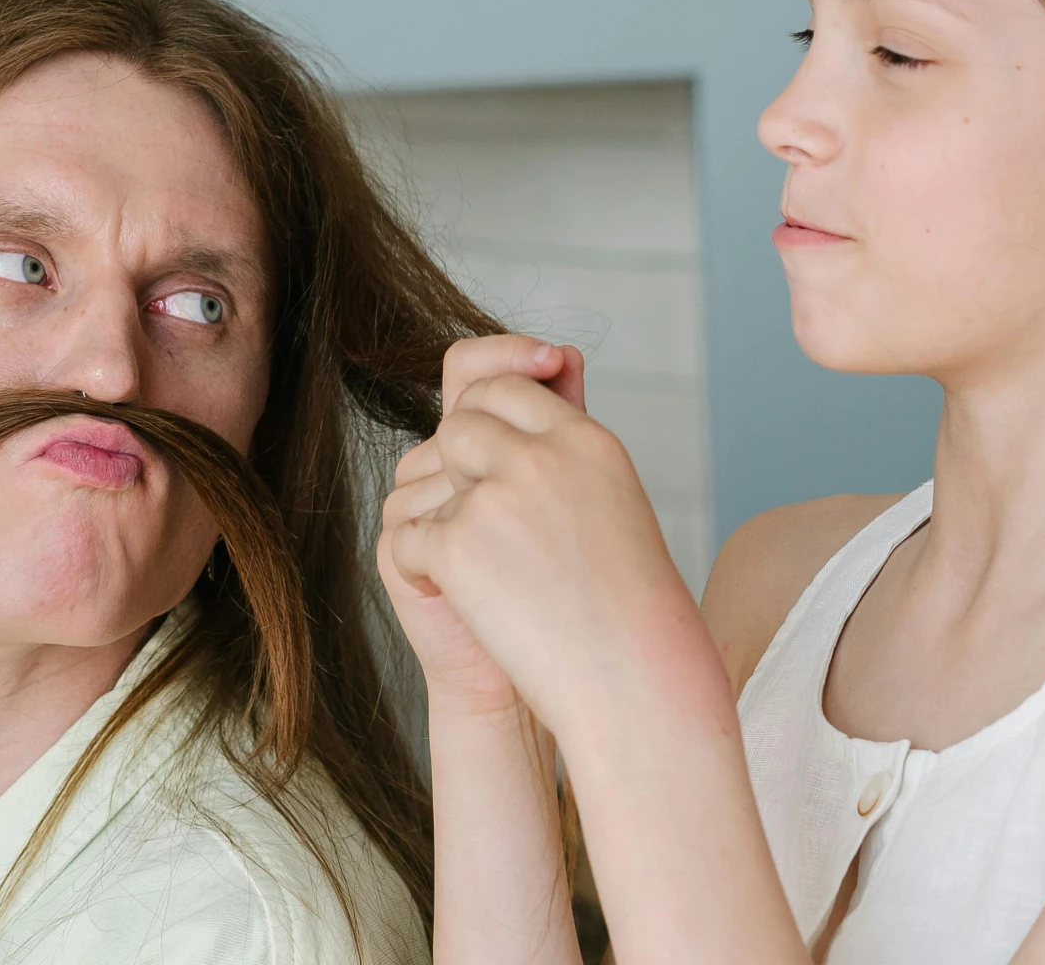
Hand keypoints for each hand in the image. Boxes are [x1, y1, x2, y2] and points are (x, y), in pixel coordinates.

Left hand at [386, 367, 714, 748]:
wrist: (633, 684)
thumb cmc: (629, 603)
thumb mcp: (610, 498)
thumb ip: (569, 434)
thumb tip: (556, 359)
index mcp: (586, 440)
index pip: (507, 387)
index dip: (487, 414)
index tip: (492, 456)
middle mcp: (542, 456)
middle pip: (460, 422)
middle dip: (459, 466)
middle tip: (489, 525)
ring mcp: (496, 497)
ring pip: (426, 475)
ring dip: (442, 518)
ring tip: (486, 571)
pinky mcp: (457, 545)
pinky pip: (411, 536)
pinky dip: (424, 571)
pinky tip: (465, 602)